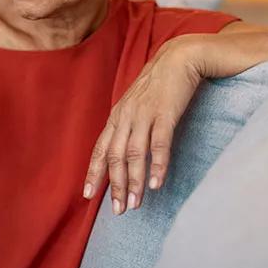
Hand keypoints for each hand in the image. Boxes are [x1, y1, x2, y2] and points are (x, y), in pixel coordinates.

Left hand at [83, 36, 202, 213]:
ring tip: (135, 204)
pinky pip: (159, 143)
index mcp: (117, 116)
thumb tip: (124, 154)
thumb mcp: (136, 105)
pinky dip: (157, 164)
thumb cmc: (158, 85)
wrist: (179, 58)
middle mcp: (126, 116)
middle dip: (116, 185)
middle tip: (119, 210)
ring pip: (134, 153)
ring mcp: (145, 114)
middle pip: (115, 156)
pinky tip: (157, 183)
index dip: (94, 172)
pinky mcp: (165, 113)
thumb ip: (129, 127)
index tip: (88, 195)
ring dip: (135, 181)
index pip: (100, 148)